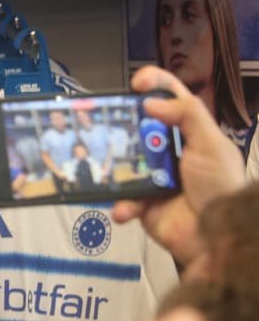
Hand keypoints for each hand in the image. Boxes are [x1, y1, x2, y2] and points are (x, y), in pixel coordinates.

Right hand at [112, 66, 244, 265]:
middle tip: (102, 122)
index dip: (154, 85)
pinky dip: (123, 205)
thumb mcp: (211, 144)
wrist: (217, 236)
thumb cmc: (219, 185)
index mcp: (188, 133)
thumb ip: (188, 116)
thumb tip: (151, 102)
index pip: (170, 100)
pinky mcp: (142, 204)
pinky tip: (127, 208)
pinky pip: (123, 200)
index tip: (135, 83)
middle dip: (119, 125)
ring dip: (113, 167)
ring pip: (123, 163)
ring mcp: (152, 177)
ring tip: (104, 168)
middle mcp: (168, 151)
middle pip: (138, 128)